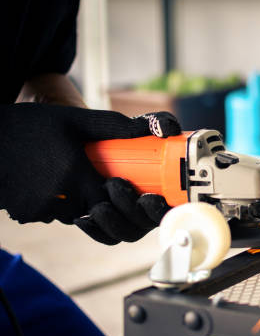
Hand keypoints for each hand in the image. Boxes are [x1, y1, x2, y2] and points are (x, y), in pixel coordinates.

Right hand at [0, 103, 180, 243]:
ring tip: (68, 175)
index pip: (112, 199)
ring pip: (73, 214)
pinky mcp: (23, 213)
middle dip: (99, 198)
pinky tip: (47, 181)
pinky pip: (50, 215)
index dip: (118, 193)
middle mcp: (58, 198)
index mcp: (75, 175)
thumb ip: (116, 127)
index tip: (116, 178)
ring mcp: (38, 209)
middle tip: (92, 176)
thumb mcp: (75, 120)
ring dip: (77, 201)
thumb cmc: (31, 125)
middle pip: (95, 210)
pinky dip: (54, 203)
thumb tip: (159, 128)